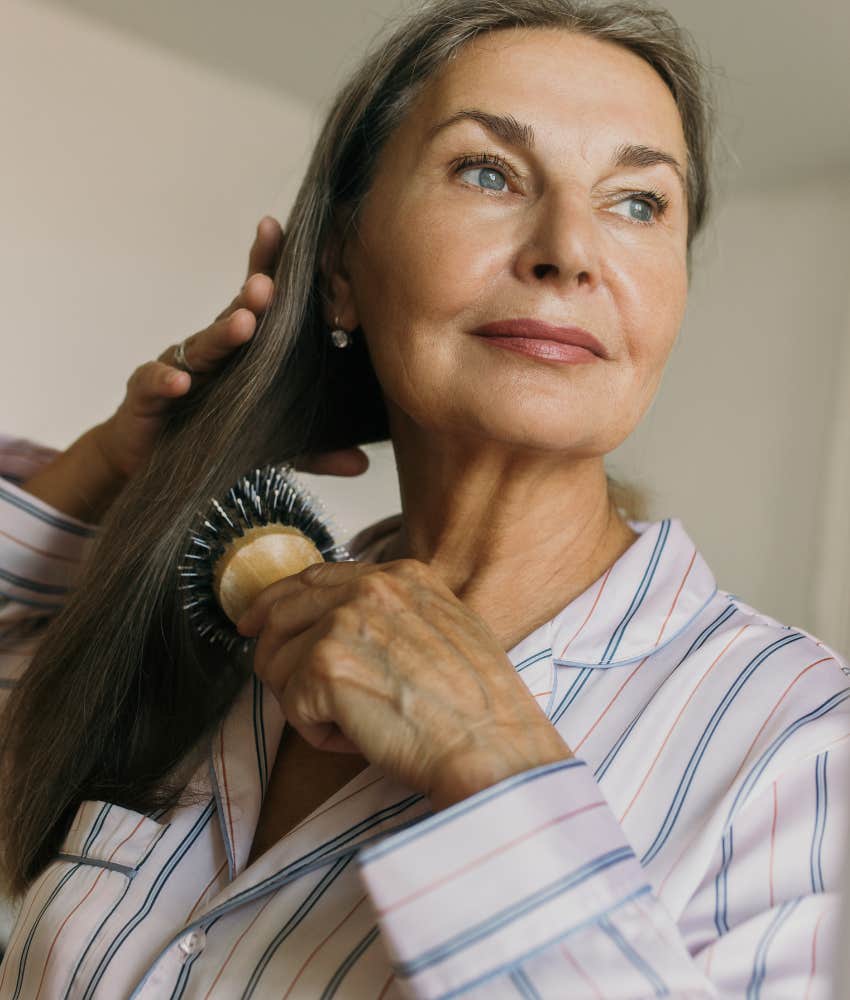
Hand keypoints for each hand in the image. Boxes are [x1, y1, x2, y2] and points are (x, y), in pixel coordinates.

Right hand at [92, 216, 369, 482]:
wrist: (148, 465)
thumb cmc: (211, 439)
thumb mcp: (272, 448)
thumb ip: (315, 452)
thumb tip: (363, 464)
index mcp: (241, 352)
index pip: (257, 304)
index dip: (267, 267)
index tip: (281, 232)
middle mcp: (209, 352)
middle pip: (232, 316)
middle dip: (252, 297)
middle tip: (272, 284)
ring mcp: (176, 369)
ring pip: (200, 346)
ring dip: (222, 334)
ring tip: (245, 323)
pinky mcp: (146, 396)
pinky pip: (155, 384)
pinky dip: (167, 381)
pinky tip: (182, 383)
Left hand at [236, 559, 572, 810]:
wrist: (494, 749)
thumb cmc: (482, 710)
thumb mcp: (448, 632)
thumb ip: (394, 617)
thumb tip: (337, 628)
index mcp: (404, 574)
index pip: (317, 577)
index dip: (279, 604)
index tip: (256, 624)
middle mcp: (372, 586)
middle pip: (282, 612)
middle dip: (281, 659)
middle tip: (304, 697)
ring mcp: (346, 621)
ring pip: (277, 661)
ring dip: (306, 701)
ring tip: (357, 722)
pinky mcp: (325, 665)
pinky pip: (291, 706)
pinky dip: (319, 734)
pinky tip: (361, 738)